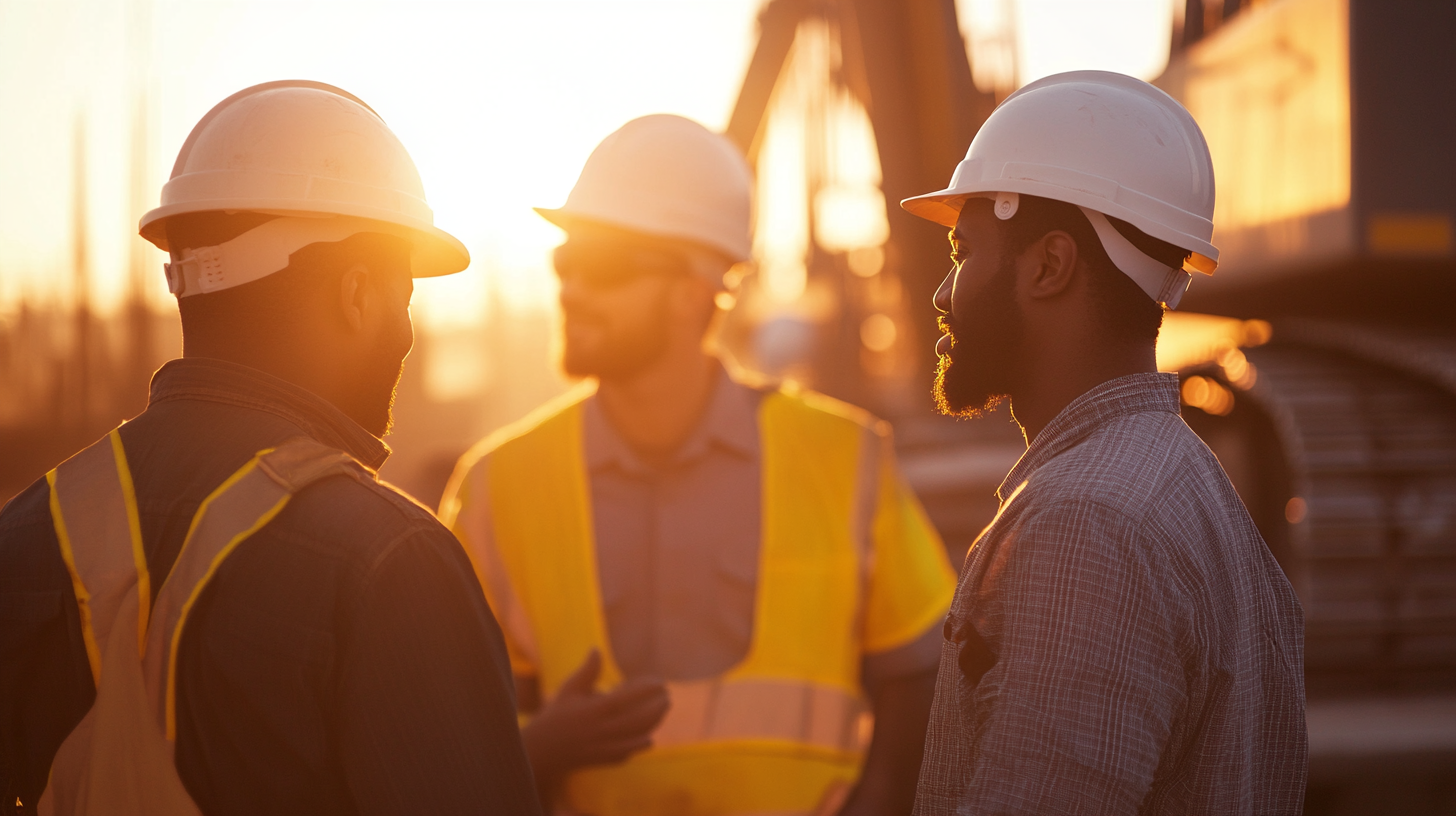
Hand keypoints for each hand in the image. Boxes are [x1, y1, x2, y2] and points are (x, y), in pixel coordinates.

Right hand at [521, 650, 669, 790]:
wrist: (541, 751)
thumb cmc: (555, 716)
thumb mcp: (569, 691)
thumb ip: (587, 672)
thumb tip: (597, 649)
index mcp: (593, 710)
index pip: (627, 698)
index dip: (646, 689)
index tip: (660, 681)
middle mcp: (601, 730)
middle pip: (637, 720)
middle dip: (657, 708)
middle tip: (668, 697)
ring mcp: (603, 747)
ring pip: (636, 737)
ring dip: (653, 725)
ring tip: (663, 712)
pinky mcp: (603, 760)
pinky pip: (627, 753)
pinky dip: (639, 745)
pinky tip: (648, 739)